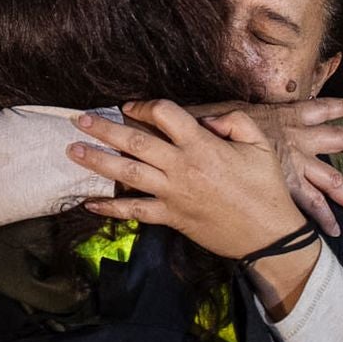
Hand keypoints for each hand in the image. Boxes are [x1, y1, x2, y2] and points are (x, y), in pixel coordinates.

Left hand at [69, 100, 305, 261]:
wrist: (269, 236)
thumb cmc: (266, 187)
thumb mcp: (259, 144)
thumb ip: (233, 120)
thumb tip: (205, 118)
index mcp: (202, 145)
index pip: (165, 114)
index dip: (145, 105)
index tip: (132, 105)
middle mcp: (182, 167)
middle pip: (135, 141)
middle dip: (104, 128)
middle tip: (79, 119)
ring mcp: (173, 194)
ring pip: (128, 173)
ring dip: (97, 161)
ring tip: (72, 150)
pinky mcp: (171, 217)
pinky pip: (135, 212)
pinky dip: (111, 208)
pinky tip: (89, 203)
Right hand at [188, 99, 342, 236]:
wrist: (210, 136)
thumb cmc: (217, 121)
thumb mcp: (237, 109)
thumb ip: (250, 112)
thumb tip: (246, 110)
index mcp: (289, 115)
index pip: (321, 107)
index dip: (340, 107)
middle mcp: (299, 138)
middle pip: (340, 139)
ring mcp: (296, 164)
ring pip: (333, 180)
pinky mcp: (287, 185)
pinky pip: (311, 204)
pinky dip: (323, 219)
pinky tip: (334, 233)